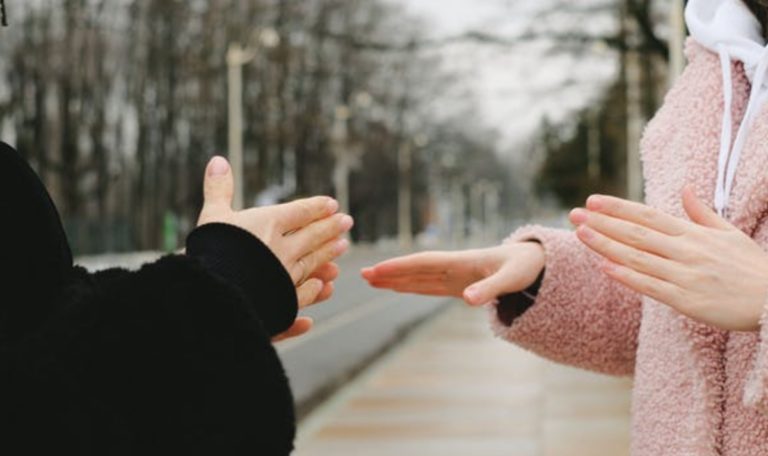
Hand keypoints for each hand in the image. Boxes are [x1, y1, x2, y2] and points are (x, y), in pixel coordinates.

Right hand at [197, 156, 353, 339]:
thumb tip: (218, 160)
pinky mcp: (282, 301)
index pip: (300, 212)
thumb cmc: (208, 251)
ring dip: (329, 252)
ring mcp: (285, 276)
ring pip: (313, 261)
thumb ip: (219, 189)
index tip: (332, 204)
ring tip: (343, 245)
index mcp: (269, 224)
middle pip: (312, 235)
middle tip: (348, 221)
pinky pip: (304, 293)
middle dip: (330, 227)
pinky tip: (324, 286)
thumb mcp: (212, 216)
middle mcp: (283, 248)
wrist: (211, 294)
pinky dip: (316, 288)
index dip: (317, 207)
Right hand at [361, 242, 544, 305]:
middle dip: (389, 272)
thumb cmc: (524, 267)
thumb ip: (489, 289)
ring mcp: (454, 275)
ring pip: (418, 276)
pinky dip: (411, 285)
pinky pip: (428, 285)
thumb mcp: (511, 279)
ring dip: (395, 278)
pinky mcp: (459, 284)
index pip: (423, 264)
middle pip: (414, 269)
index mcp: (461, 262)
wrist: (534, 261)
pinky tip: (398, 286)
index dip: (400, 267)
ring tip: (371, 279)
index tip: (377, 270)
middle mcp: (453, 267)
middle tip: (361, 274)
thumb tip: (467, 300)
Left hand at [569, 186, 767, 331]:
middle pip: (636, 234)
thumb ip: (702, 213)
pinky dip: (628, 277)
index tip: (593, 201)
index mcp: (693, 234)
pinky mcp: (688, 301)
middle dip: (603, 223)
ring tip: (581, 234)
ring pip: (638, 257)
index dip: (618, 208)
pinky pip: (652, 287)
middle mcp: (686, 251)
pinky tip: (606, 267)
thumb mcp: (729, 233)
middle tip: (574, 214)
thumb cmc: (752, 267)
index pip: (648, 216)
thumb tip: (685, 189)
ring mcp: (686, 275)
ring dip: (607, 245)